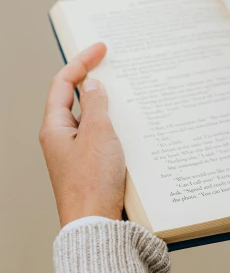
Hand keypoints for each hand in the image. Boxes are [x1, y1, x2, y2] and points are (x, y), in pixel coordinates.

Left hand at [40, 42, 125, 226]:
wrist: (96, 225)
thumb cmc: (92, 183)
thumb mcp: (98, 133)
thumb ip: (97, 105)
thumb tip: (94, 85)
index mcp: (55, 127)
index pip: (64, 83)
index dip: (82, 61)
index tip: (101, 47)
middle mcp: (62, 138)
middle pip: (75, 98)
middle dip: (94, 78)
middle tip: (114, 62)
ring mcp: (76, 153)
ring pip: (90, 117)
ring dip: (107, 102)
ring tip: (127, 90)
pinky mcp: (90, 166)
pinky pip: (101, 135)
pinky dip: (114, 123)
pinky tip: (131, 123)